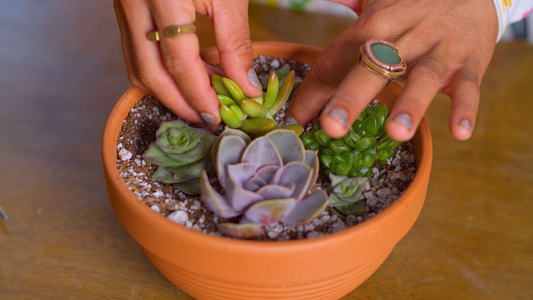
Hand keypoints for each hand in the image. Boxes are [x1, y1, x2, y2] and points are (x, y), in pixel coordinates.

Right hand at [114, 0, 262, 128]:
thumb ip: (236, 43)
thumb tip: (246, 86)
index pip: (178, 62)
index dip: (198, 95)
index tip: (217, 117)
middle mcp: (135, 4)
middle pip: (148, 73)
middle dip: (178, 103)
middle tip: (206, 118)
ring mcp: (125, 7)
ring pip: (137, 66)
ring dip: (167, 91)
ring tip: (198, 101)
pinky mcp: (125, 9)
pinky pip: (137, 52)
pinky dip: (160, 72)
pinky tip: (186, 76)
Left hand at [286, 0, 497, 140]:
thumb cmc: (413, 3)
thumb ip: (343, 0)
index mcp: (371, 26)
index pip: (336, 60)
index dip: (314, 91)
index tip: (296, 120)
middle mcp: (401, 38)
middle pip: (373, 67)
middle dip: (351, 97)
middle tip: (331, 126)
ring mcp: (437, 50)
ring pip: (423, 77)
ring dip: (410, 104)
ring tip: (395, 133)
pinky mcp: (468, 61)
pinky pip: (468, 86)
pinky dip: (465, 108)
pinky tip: (459, 133)